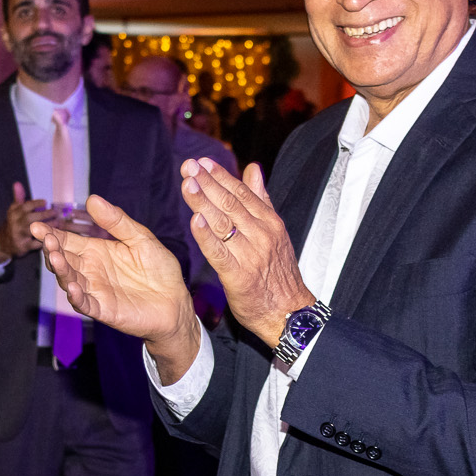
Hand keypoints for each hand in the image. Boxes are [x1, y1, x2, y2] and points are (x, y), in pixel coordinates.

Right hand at [0, 182, 56, 263]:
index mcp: (13, 213)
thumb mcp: (14, 210)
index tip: (45, 202)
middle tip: (55, 212)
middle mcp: (15, 224)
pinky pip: (35, 244)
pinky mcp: (23, 246)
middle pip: (29, 218)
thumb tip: (17, 183)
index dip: (36, 204)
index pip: (24, 207)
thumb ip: (18, 197)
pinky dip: (45, 240)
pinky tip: (54, 235)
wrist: (3, 243)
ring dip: (47, 226)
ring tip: (58, 223)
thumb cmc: (14, 224)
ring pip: (33, 230)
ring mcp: (19, 236)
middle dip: (44, 215)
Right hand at [33, 193, 192, 346]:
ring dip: (60, 270)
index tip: (38, 226)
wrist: (176, 301)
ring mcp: (95, 291)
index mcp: (96, 251)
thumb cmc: (159, 270)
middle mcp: (90, 271)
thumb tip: (93, 199)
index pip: (67, 241)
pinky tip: (72, 287)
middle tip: (46, 239)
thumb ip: (117, 221)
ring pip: (69, 281)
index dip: (51, 234)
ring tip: (56, 257)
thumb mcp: (140, 238)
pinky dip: (76, 297)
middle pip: (63, 260)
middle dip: (52, 250)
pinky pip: (85, 305)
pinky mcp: (104, 310)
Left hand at [177, 158, 313, 346]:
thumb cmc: (278, 273)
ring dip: (203, 201)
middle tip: (189, 166)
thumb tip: (253, 169)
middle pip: (230, 203)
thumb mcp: (275, 231)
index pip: (242, 193)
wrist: (289, 312)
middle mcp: (261, 234)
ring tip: (187, 184)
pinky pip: (219, 252)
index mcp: (269, 222)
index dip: (221, 176)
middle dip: (207, 182)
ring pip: (223, 222)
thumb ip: (261, 199)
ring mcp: (250, 254)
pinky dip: (206, 235)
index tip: (202, 162)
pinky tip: (194, 220)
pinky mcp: (238, 275)